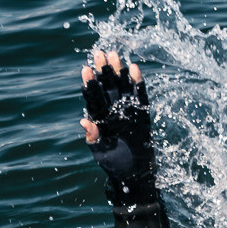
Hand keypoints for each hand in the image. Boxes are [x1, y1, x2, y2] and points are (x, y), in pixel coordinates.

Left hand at [79, 50, 153, 189]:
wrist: (134, 174)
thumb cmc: (114, 164)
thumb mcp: (100, 153)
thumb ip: (93, 138)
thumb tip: (84, 121)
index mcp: (100, 119)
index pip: (93, 98)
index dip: (89, 84)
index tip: (85, 69)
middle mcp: (113, 112)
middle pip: (107, 87)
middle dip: (103, 71)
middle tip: (100, 53)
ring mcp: (127, 111)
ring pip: (122, 87)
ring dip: (118, 71)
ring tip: (115, 55)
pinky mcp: (142, 114)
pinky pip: (140, 96)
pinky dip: (137, 83)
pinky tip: (134, 68)